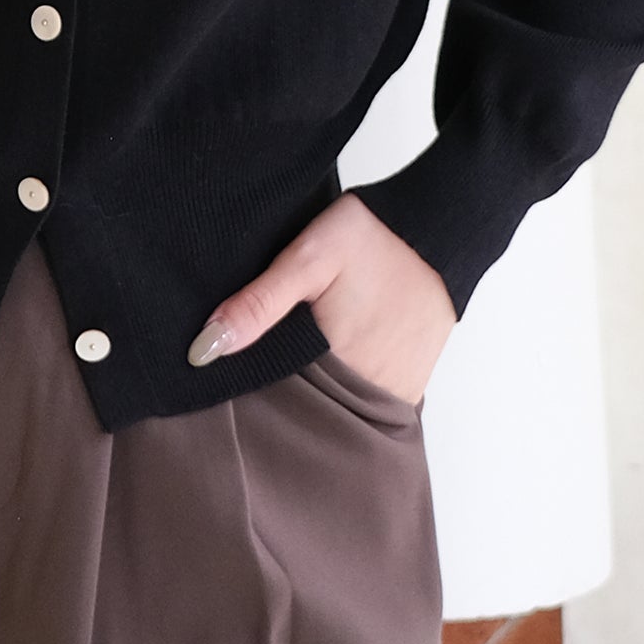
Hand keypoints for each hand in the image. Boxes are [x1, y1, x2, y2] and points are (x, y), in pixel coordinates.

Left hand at [186, 191, 459, 405]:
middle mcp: (366, 389)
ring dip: (318, 395)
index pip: (274, 398)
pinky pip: (369, 405)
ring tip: (306, 358)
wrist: (438, 233)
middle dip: (284, 393)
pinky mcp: (411, 388)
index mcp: (332, 361)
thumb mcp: (308, 257)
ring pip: (338, 410)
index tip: (232, 373)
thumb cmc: (373, 238)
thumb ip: (258, 303)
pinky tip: (336, 365)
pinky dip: (350, 394)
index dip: (252, 385)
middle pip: (308, 408)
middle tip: (274, 356)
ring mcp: (393, 393)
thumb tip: (205, 349)